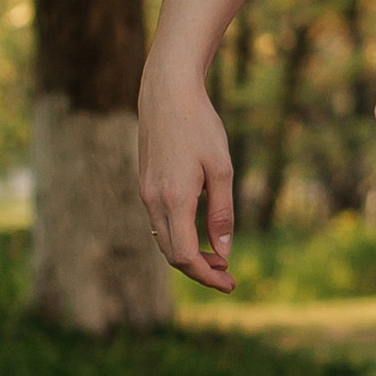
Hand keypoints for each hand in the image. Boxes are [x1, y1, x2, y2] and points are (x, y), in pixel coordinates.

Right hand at [138, 66, 237, 293]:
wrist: (167, 93)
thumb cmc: (200, 126)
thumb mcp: (221, 169)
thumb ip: (222, 212)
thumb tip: (223, 251)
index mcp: (173, 200)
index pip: (184, 257)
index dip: (206, 276)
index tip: (230, 283)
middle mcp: (153, 201)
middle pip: (171, 255)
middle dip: (199, 270)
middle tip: (229, 275)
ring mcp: (146, 193)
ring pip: (163, 240)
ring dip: (188, 254)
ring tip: (218, 257)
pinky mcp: (145, 184)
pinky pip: (160, 222)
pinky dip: (179, 236)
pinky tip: (199, 232)